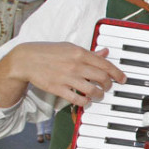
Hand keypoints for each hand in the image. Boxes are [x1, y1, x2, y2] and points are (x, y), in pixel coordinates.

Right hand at [0, 42, 125, 107]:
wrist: (25, 60)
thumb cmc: (48, 52)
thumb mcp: (69, 47)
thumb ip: (88, 52)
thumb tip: (105, 53)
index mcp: (80, 53)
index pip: (105, 65)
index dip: (117, 73)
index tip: (122, 79)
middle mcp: (76, 65)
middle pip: (102, 78)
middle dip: (109, 85)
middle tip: (108, 87)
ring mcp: (67, 77)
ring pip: (92, 90)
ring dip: (99, 95)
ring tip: (99, 95)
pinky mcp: (58, 89)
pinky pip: (77, 98)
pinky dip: (85, 101)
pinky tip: (86, 100)